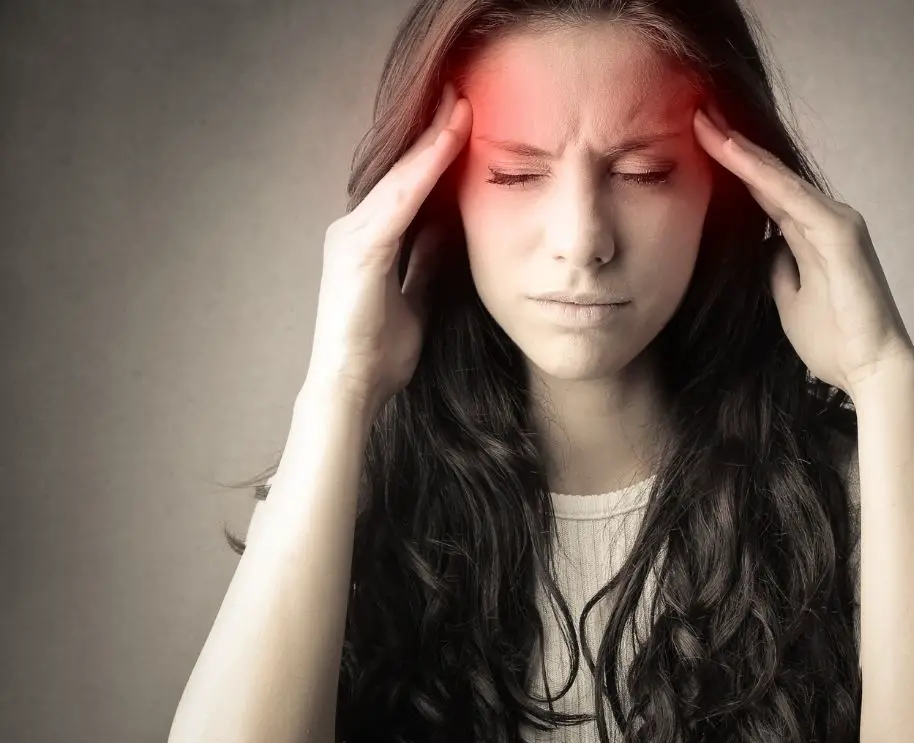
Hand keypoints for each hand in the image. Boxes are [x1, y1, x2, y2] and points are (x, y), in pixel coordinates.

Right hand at [306, 82, 470, 419]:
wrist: (353, 388)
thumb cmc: (381, 351)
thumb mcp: (418, 296)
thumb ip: (428, 261)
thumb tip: (451, 231)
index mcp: (372, 240)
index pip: (410, 186)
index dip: (437, 151)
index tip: (467, 117)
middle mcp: (356, 228)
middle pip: (403, 170)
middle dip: (433, 130)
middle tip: (462, 89)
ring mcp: (353, 235)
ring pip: (401, 175)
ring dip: (432, 137)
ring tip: (460, 101)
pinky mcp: (360, 249)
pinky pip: (400, 198)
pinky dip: (425, 167)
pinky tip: (448, 140)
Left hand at [693, 103, 913, 396]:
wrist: (871, 372)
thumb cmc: (835, 341)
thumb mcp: (788, 299)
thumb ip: (776, 267)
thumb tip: (758, 247)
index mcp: (813, 234)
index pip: (765, 192)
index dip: (732, 167)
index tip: (696, 141)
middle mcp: (827, 219)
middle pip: (770, 176)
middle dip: (732, 145)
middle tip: (695, 112)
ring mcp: (837, 223)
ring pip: (779, 179)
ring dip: (741, 151)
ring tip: (705, 123)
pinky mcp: (841, 236)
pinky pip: (794, 199)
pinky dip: (763, 175)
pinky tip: (734, 155)